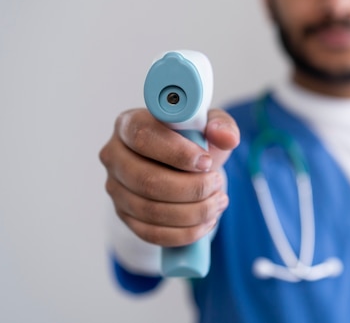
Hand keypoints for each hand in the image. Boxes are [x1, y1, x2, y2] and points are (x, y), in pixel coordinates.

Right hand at [99, 108, 239, 246]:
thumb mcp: (210, 125)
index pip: (143, 137)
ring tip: (219, 201)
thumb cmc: (193, 141)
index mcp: (129, 124)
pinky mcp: (124, 216)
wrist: (184, 166)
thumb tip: (227, 137)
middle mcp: (115, 157)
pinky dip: (185, 232)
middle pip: (147, 180)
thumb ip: (222, 126)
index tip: (206, 162)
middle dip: (192, 188)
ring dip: (194, 212)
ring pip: (151, 211)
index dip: (177, 153)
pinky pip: (152, 233)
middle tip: (218, 183)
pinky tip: (207, 221)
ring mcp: (116, 189)